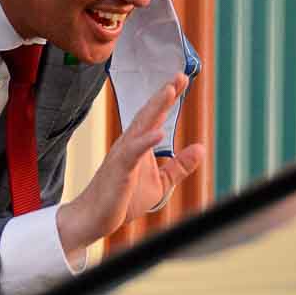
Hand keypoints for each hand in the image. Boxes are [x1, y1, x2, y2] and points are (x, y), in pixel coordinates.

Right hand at [56, 74, 204, 251]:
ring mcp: (122, 156)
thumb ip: (179, 166)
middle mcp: (129, 144)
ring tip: (169, 91)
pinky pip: (132, 153)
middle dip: (164, 94)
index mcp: (138, 145)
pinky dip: (145, 142)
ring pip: (139, 127)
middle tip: (180, 76)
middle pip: (147, 114)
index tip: (182, 79)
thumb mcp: (160, 183)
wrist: (94, 218)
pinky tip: (158, 133)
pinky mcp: (119, 171)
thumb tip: (201, 148)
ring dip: (154, 109)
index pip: (154, 116)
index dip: (168, 98)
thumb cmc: (122, 199)